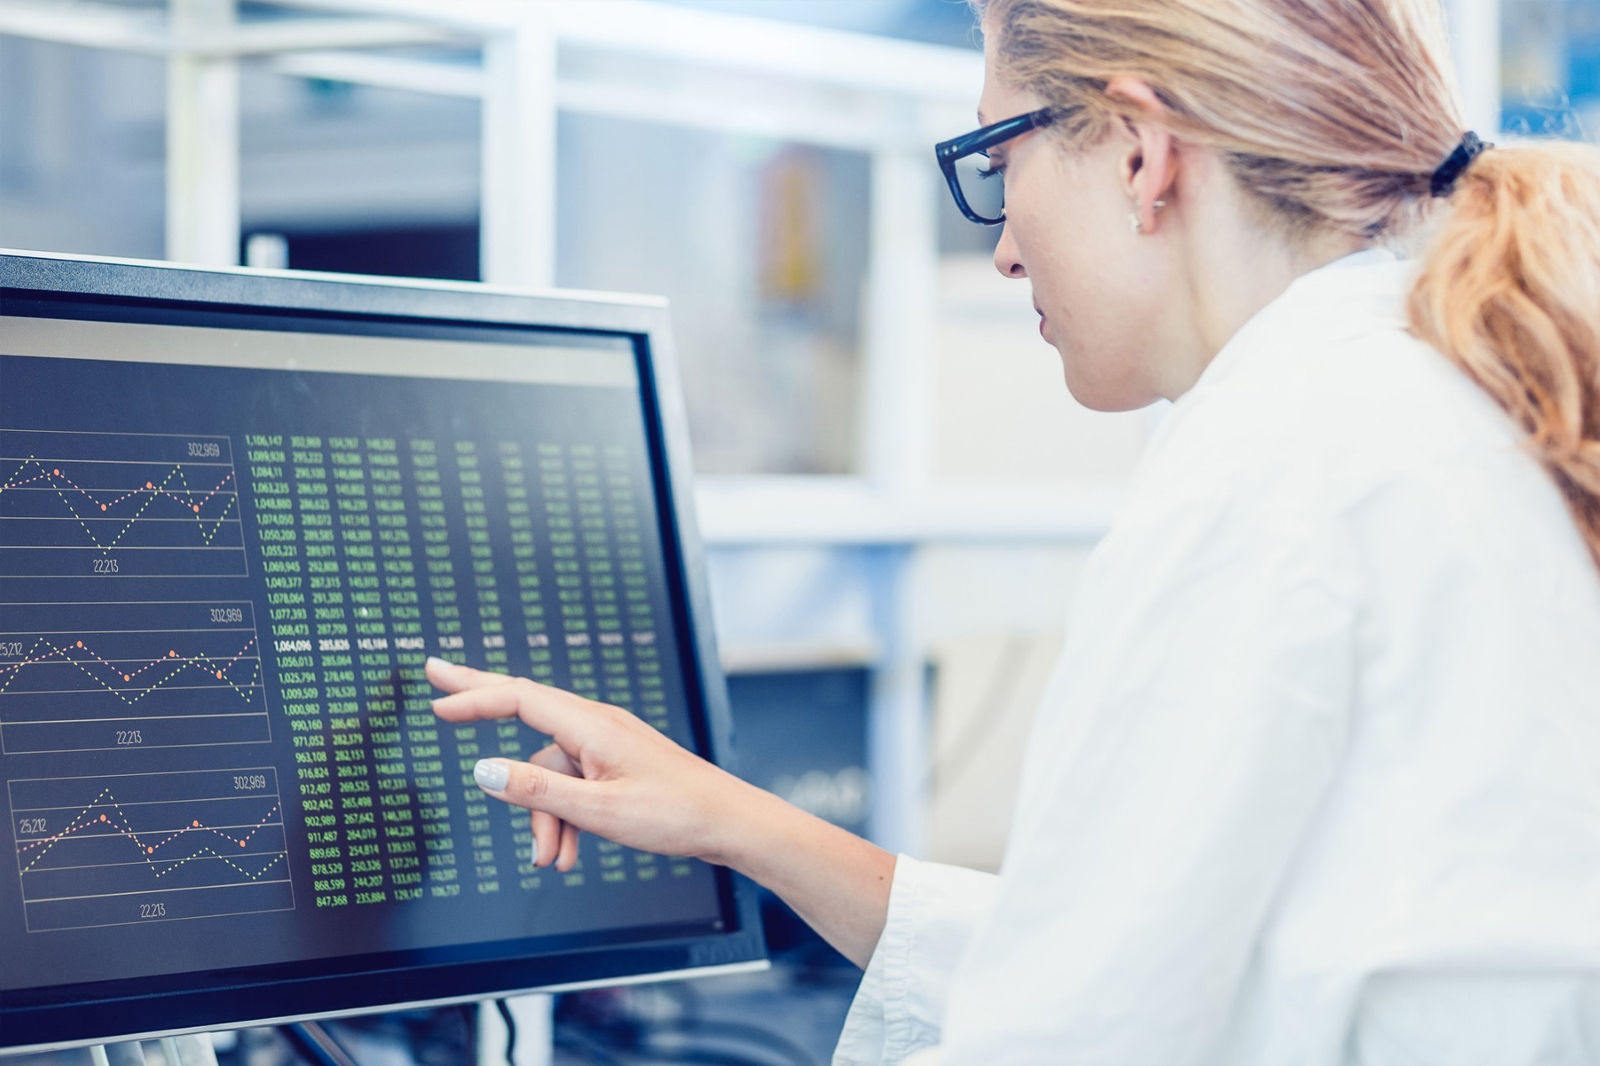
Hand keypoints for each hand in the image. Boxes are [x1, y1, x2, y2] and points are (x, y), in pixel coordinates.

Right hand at [426, 657, 752, 873]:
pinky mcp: (615, 765)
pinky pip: (572, 785)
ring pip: (549, 773)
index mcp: (591, 725)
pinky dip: (565, 818)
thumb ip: (538, 792)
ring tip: (554, 860)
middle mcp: (597, 725)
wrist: (729, 822)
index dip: (473, 697)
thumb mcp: (598, 810)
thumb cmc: (676, 813)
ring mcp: (607, 744)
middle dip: (479, 699)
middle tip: (435, 674)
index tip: (435, 696)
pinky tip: (571, 853)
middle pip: (525, 706)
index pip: (518, 698)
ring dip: (544, 817)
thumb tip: (484, 770)